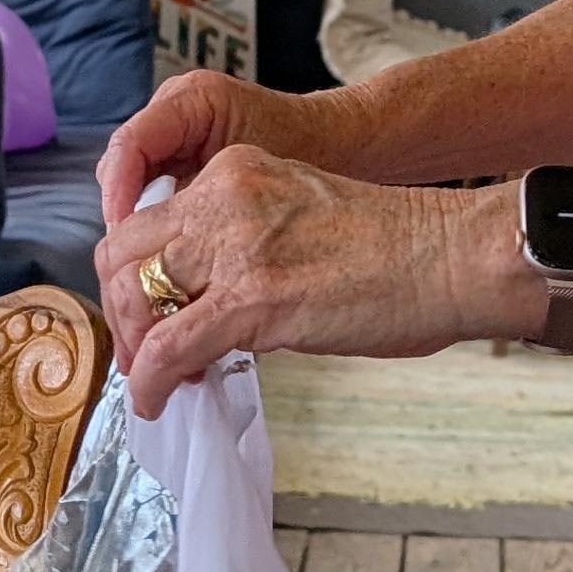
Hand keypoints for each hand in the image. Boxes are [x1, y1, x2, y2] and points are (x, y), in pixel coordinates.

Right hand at [93, 69, 344, 233]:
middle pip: (123, 159)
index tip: (124, 234)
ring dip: (137, 215)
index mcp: (193, 99)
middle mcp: (175, 105)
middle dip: (123, 208)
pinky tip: (167, 246)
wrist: (336, 143)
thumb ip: (205, 201)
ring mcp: (174, 126)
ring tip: (147, 257)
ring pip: (132, 174)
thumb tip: (158, 243)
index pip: (132, 142)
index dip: (119, 190)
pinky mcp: (180, 149)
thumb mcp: (253, 180)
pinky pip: (151, 181)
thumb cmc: (305, 152)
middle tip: (131, 256)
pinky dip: (155, 213)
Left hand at [100, 148, 524, 415]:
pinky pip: (169, 345)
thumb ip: (247, 245)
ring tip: (155, 382)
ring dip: (133, 348)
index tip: (152, 318)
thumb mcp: (299, 219)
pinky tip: (158, 401)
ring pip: (132, 295)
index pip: (148, 221)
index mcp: (235, 171)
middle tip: (143, 355)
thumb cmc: (397, 251)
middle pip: (121, 252)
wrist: (451, 255)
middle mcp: (223, 195)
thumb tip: (211, 308)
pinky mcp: (252, 297)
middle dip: (121, 310)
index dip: (135, 277)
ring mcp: (235, 244)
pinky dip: (150, 381)